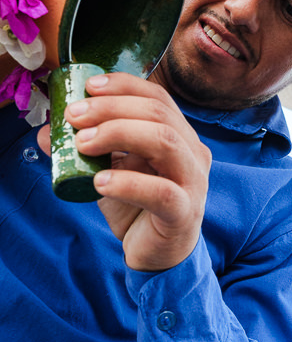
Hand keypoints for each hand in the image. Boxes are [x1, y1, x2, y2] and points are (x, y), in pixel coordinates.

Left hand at [40, 72, 210, 271]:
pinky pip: (161, 192)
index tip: (88, 88)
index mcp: (180, 135)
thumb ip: (85, 151)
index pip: (157, 97)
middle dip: (111, 108)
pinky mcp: (185, 212)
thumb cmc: (139, 208)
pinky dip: (127, 183)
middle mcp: (193, 152)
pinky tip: (100, 182)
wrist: (159, 255)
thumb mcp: (109, 171)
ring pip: (165, 141)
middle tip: (74, 117)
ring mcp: (194, 182)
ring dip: (119, 134)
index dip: (123, 86)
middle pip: (158, 113)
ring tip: (83, 144)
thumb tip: (48, 132)